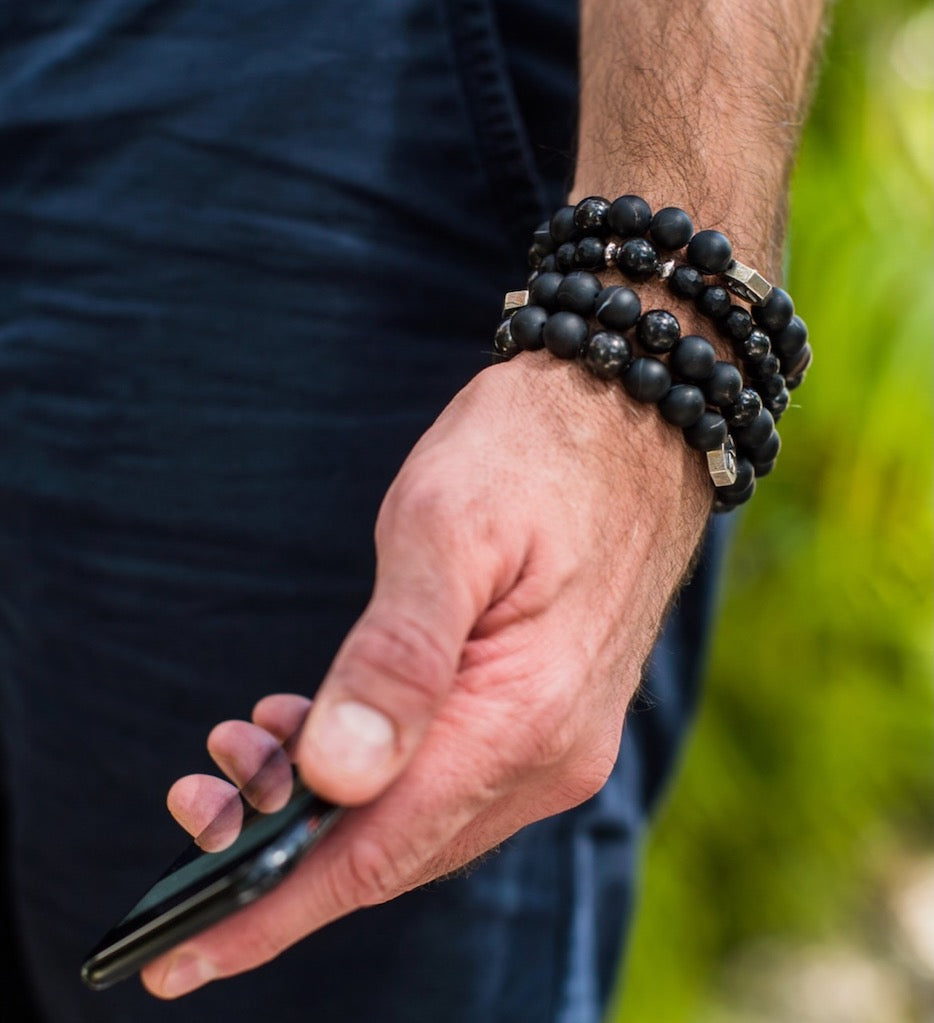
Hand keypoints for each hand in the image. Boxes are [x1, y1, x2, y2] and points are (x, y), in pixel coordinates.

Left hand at [142, 350, 710, 997]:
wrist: (630, 412)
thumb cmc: (531, 451)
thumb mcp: (443, 530)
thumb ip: (393, 658)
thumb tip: (335, 779)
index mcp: (522, 716)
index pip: (377, 850)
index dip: (272, 910)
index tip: (178, 959)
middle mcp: (550, 753)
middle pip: (394, 846)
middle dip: (281, 848)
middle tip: (195, 793)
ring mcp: (558, 738)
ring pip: (420, 815)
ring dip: (325, 806)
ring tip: (245, 745)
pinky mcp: (549, 712)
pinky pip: (451, 779)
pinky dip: (374, 776)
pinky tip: (324, 729)